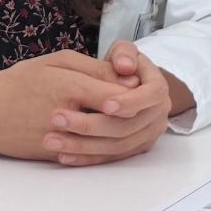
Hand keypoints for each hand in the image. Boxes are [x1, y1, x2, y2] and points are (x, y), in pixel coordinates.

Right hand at [0, 50, 130, 161]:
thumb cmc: (20, 81)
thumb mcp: (56, 63)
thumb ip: (93, 69)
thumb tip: (128, 78)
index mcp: (67, 86)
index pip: (114, 93)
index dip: (131, 92)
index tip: (139, 86)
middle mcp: (65, 114)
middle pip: (114, 120)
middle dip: (132, 114)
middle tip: (140, 106)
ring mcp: (59, 138)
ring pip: (104, 141)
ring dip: (122, 133)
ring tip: (127, 121)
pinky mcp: (54, 155)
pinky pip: (88, 155)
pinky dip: (104, 148)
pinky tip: (111, 138)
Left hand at [41, 41, 182, 166]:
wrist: (129, 88)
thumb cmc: (122, 66)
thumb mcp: (124, 52)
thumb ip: (124, 54)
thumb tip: (125, 67)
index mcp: (158, 89)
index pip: (150, 96)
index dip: (130, 101)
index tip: (105, 104)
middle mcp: (157, 116)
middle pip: (127, 127)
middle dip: (91, 125)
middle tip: (57, 118)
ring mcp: (146, 136)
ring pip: (117, 146)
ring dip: (83, 146)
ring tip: (52, 140)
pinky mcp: (132, 150)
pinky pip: (110, 159)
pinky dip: (87, 158)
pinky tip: (64, 156)